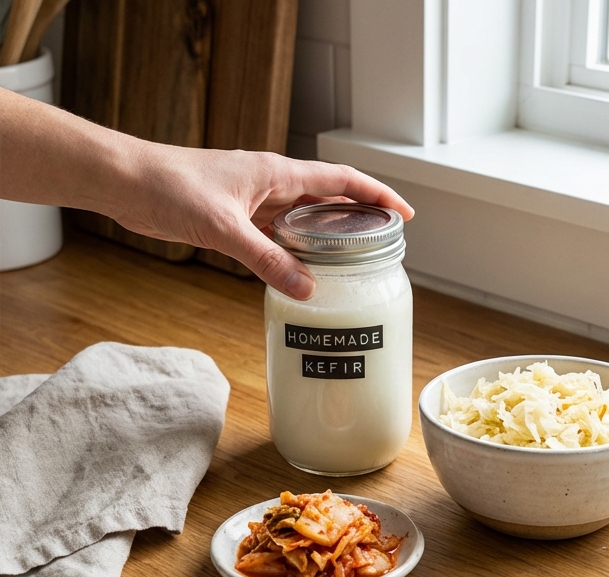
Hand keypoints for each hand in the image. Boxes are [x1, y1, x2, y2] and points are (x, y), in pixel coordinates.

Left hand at [108, 143, 413, 299]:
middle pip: (329, 196)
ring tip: (353, 259)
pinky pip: (277, 230)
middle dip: (360, 215)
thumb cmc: (168, 186)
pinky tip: (301, 267)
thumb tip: (307, 290)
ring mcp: (253, 198)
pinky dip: (295, 247)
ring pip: (304, 215)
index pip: (342, 180)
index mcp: (277, 173)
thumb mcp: (223, 228)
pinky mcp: (233, 214)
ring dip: (328, 233)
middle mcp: (271, 182)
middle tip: (385, 242)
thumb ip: (266, 259)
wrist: (123, 179)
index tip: (404, 214)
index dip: (377, 195)